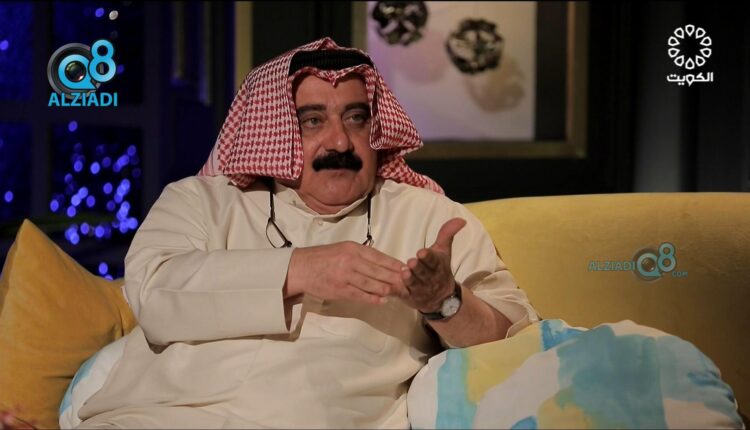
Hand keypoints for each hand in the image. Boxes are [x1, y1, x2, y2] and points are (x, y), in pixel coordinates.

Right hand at [286, 241, 407, 304]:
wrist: (301, 268)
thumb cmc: (323, 258)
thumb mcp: (343, 249)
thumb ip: (361, 255)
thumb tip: (382, 263)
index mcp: (354, 249)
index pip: (380, 257)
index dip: (395, 264)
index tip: (407, 269)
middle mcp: (351, 261)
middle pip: (379, 271)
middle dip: (395, 278)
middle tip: (408, 283)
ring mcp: (346, 276)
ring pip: (372, 284)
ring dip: (387, 289)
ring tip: (398, 292)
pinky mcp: (340, 290)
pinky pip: (360, 295)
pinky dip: (373, 298)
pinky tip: (382, 300)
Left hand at [399, 218, 466, 312]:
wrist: (442, 298)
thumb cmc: (439, 269)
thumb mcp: (444, 251)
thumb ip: (447, 234)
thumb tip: (461, 219)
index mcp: (437, 265)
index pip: (434, 261)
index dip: (428, 257)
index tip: (422, 252)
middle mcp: (429, 278)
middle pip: (423, 272)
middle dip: (418, 268)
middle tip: (412, 262)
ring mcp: (419, 288)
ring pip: (413, 284)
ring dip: (409, 279)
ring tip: (404, 272)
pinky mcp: (408, 296)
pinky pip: (401, 294)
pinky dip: (394, 292)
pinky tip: (387, 289)